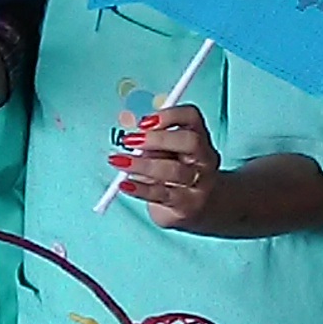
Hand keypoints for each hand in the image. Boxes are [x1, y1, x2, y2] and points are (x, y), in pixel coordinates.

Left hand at [120, 104, 222, 229]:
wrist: (200, 208)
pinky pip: (162, 194)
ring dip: (142, 165)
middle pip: (190, 141)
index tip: (143, 122)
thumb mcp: (167, 154)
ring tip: (118, 161)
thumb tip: (130, 137)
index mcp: (199, 137)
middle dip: (158, 139)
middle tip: (129, 141)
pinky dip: (140, 189)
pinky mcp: (187, 204)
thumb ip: (153, 144)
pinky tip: (124, 184)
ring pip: (174, 170)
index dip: (169, 115)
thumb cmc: (176, 173)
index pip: (192, 117)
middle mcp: (204, 158)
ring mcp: (199, 182)